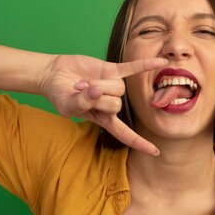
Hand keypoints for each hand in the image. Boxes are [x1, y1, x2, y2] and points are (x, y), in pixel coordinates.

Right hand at [40, 54, 166, 155]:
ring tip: (81, 84)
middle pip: (116, 105)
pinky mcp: (111, 70)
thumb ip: (82, 103)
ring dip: (99, 85)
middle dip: (97, 98)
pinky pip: (132, 68)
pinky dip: (145, 65)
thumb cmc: (60, 96)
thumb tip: (97, 92)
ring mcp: (112, 86)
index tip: (155, 152)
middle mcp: (111, 104)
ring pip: (118, 88)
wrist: (53, 75)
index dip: (139, 142)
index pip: (124, 134)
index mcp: (103, 119)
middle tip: (79, 93)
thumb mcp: (67, 107)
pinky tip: (161, 63)